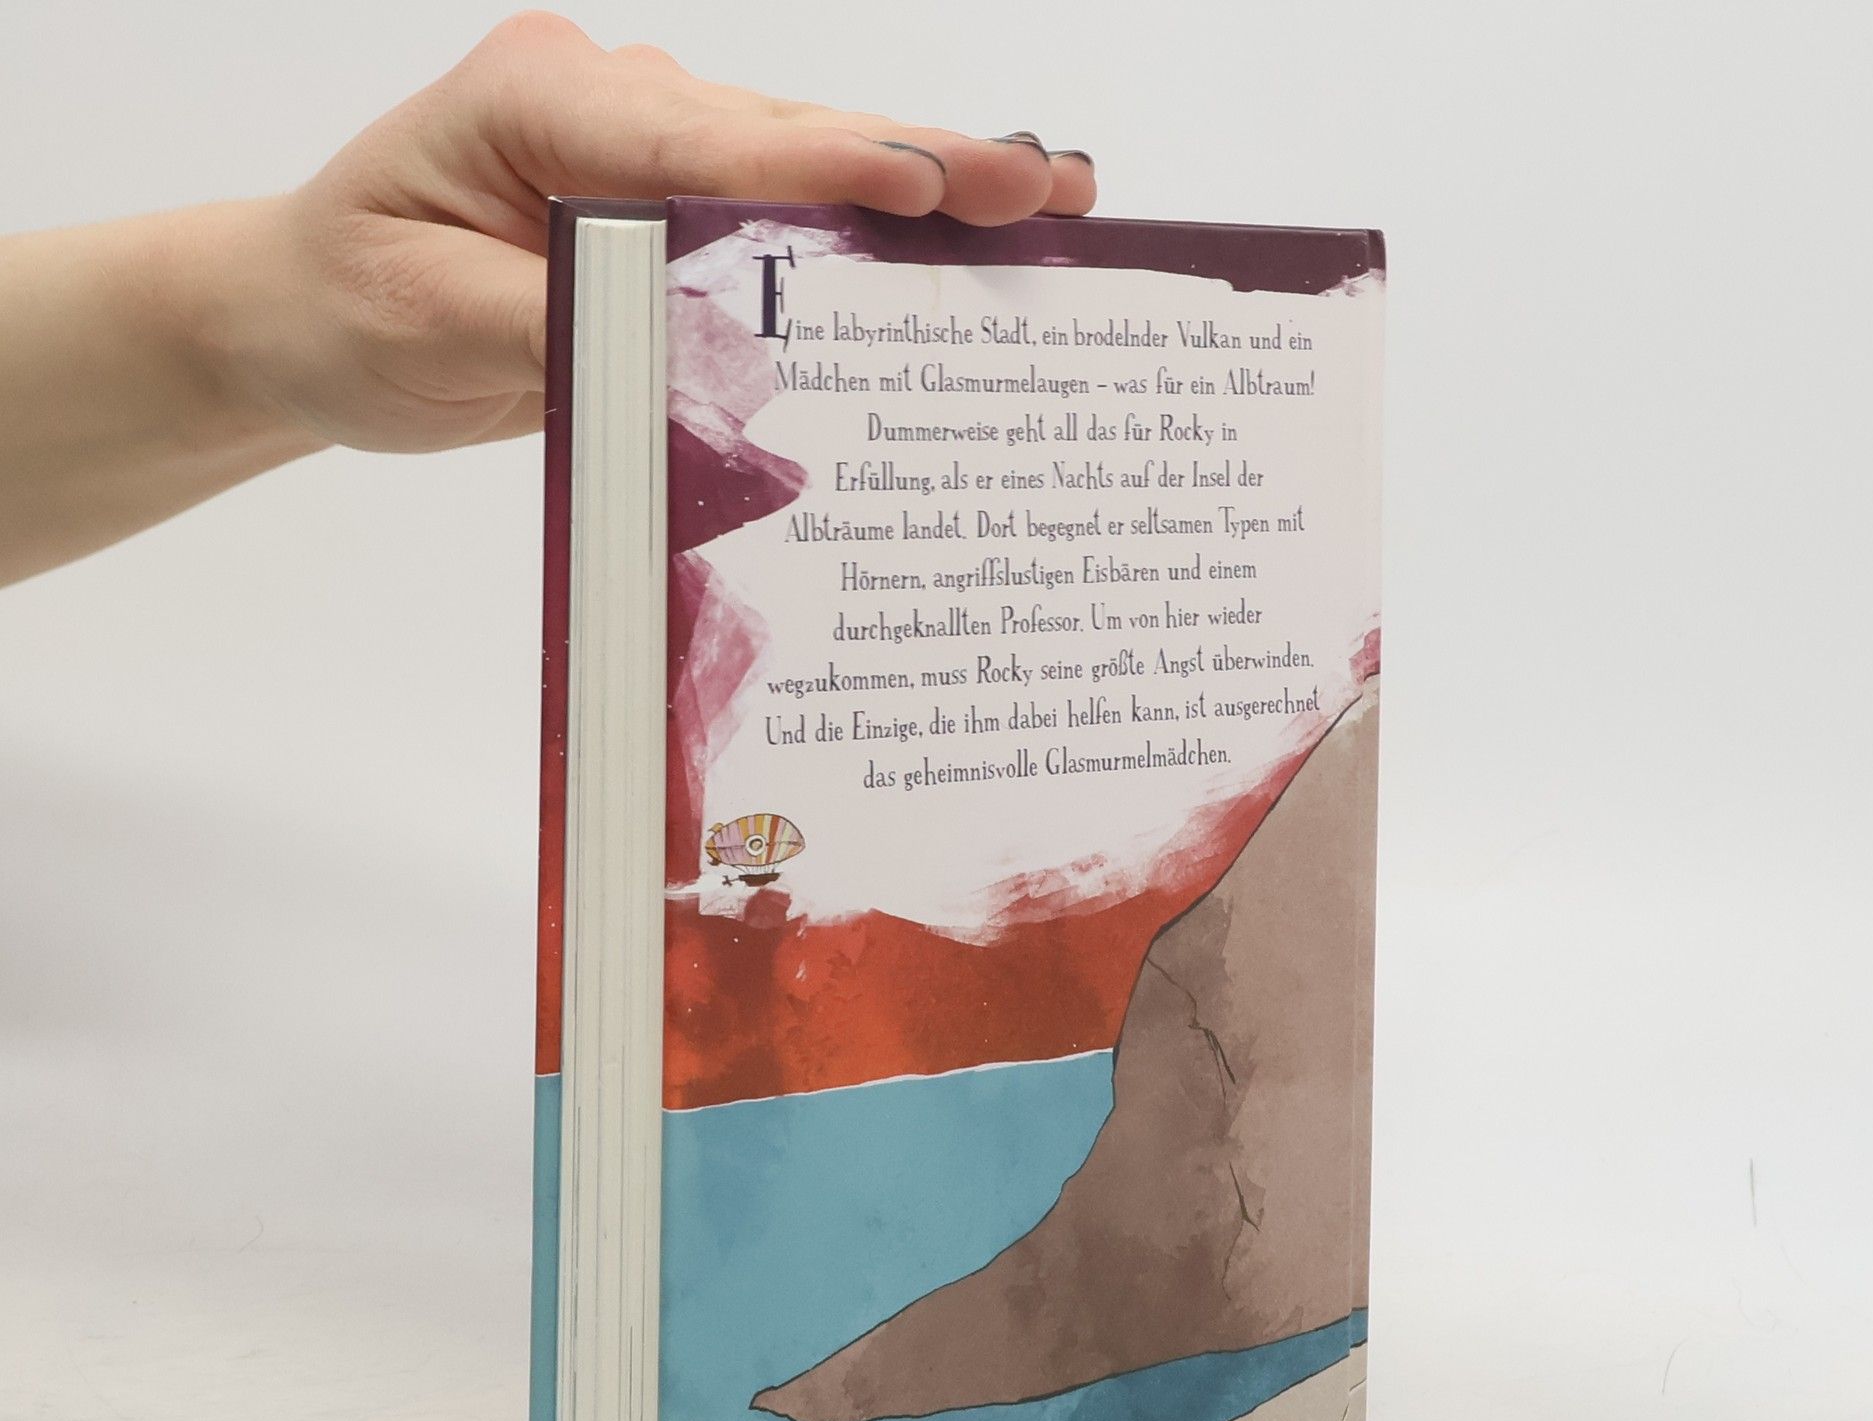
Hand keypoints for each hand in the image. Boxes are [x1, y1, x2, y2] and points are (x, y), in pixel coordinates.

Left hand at [214, 13, 1098, 453]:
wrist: (307, 313)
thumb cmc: (350, 303)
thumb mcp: (425, 321)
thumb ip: (553, 324)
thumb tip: (692, 346)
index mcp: (541, 103)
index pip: (699, 141)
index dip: (818, 169)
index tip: (920, 188)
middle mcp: (613, 108)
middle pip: (786, 139)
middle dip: (920, 165)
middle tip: (1045, 185)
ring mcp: (651, 157)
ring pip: (805, 173)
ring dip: (924, 194)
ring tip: (1046, 202)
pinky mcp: (672, 216)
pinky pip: (784, 227)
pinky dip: (872, 243)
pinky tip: (957, 247)